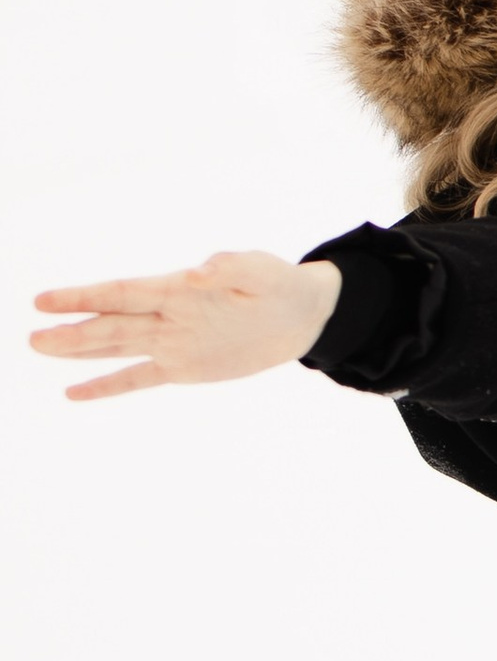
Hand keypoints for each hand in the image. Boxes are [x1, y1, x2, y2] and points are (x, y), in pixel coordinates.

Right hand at [29, 251, 341, 398]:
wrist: (299, 315)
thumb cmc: (279, 284)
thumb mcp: (263, 272)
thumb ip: (231, 268)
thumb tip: (199, 270)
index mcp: (178, 289)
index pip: (123, 293)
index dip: (84, 297)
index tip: (45, 301)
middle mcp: (167, 315)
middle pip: (111, 324)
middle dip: (73, 330)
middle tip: (32, 336)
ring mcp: (171, 341)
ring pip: (117, 347)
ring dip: (79, 351)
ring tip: (39, 348)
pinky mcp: (183, 367)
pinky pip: (139, 378)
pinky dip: (107, 386)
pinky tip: (75, 393)